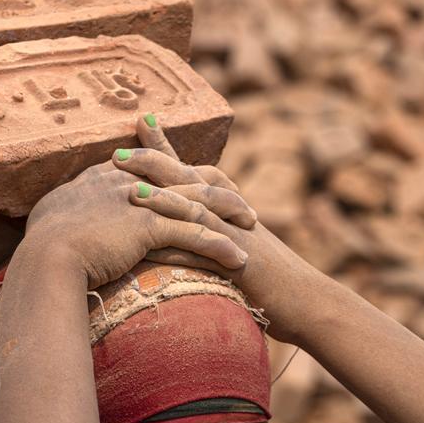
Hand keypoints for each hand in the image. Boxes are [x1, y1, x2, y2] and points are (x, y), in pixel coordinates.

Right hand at [23, 161, 248, 291]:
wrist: (42, 258)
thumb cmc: (40, 246)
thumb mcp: (50, 219)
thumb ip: (65, 212)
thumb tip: (58, 220)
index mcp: (105, 176)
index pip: (154, 166)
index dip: (180, 173)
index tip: (199, 181)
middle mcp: (127, 180)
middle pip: (184, 174)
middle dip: (217, 185)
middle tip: (239, 198)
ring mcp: (140, 201)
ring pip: (198, 200)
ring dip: (229, 213)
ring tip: (252, 224)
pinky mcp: (149, 227)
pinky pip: (195, 235)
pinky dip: (221, 247)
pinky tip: (240, 260)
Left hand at [108, 115, 323, 343]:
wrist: (306, 300)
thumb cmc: (270, 277)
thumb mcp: (238, 243)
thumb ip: (210, 229)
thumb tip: (178, 221)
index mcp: (229, 205)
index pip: (193, 167)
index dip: (166, 147)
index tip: (140, 122)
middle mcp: (232, 213)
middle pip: (191, 178)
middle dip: (155, 162)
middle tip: (117, 152)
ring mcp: (236, 237)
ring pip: (198, 210)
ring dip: (164, 200)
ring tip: (130, 191)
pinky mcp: (239, 265)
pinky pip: (205, 254)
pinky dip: (177, 250)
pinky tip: (151, 249)